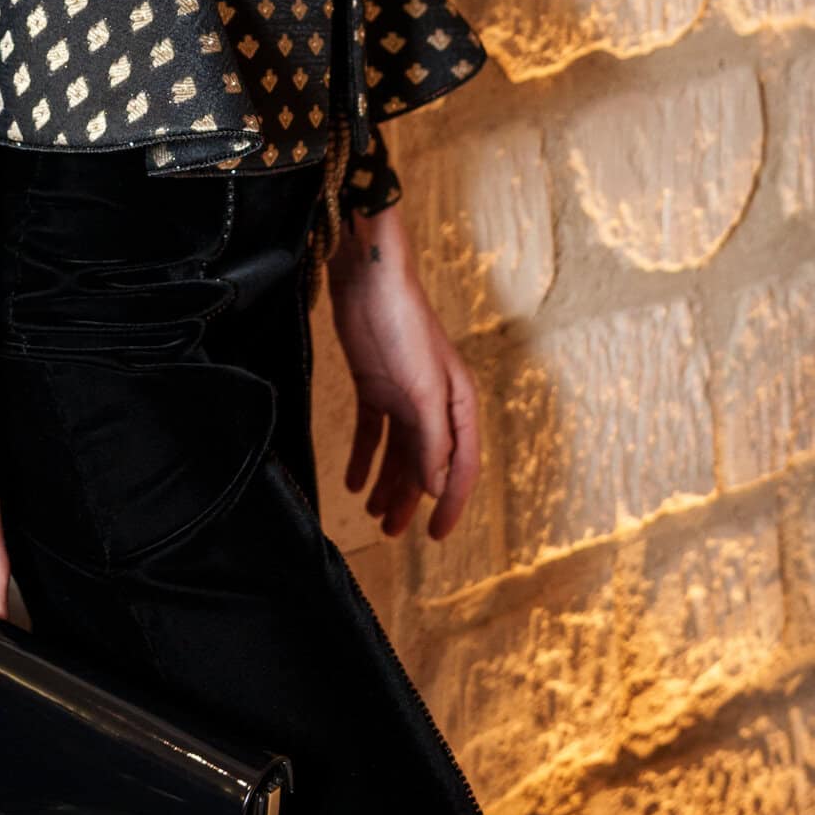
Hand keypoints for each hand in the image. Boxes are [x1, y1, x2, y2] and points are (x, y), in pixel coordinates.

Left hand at [327, 205, 479, 544]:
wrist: (369, 277)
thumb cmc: (406, 324)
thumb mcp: (423, 386)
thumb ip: (431, 438)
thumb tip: (434, 486)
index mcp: (458, 403)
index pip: (461, 465)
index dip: (450, 503)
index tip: (436, 537)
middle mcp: (434, 402)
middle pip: (426, 463)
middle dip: (410, 500)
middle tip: (391, 533)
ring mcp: (403, 394)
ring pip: (398, 452)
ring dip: (387, 483)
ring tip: (371, 514)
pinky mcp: (373, 384)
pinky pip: (371, 431)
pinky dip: (363, 457)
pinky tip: (352, 480)